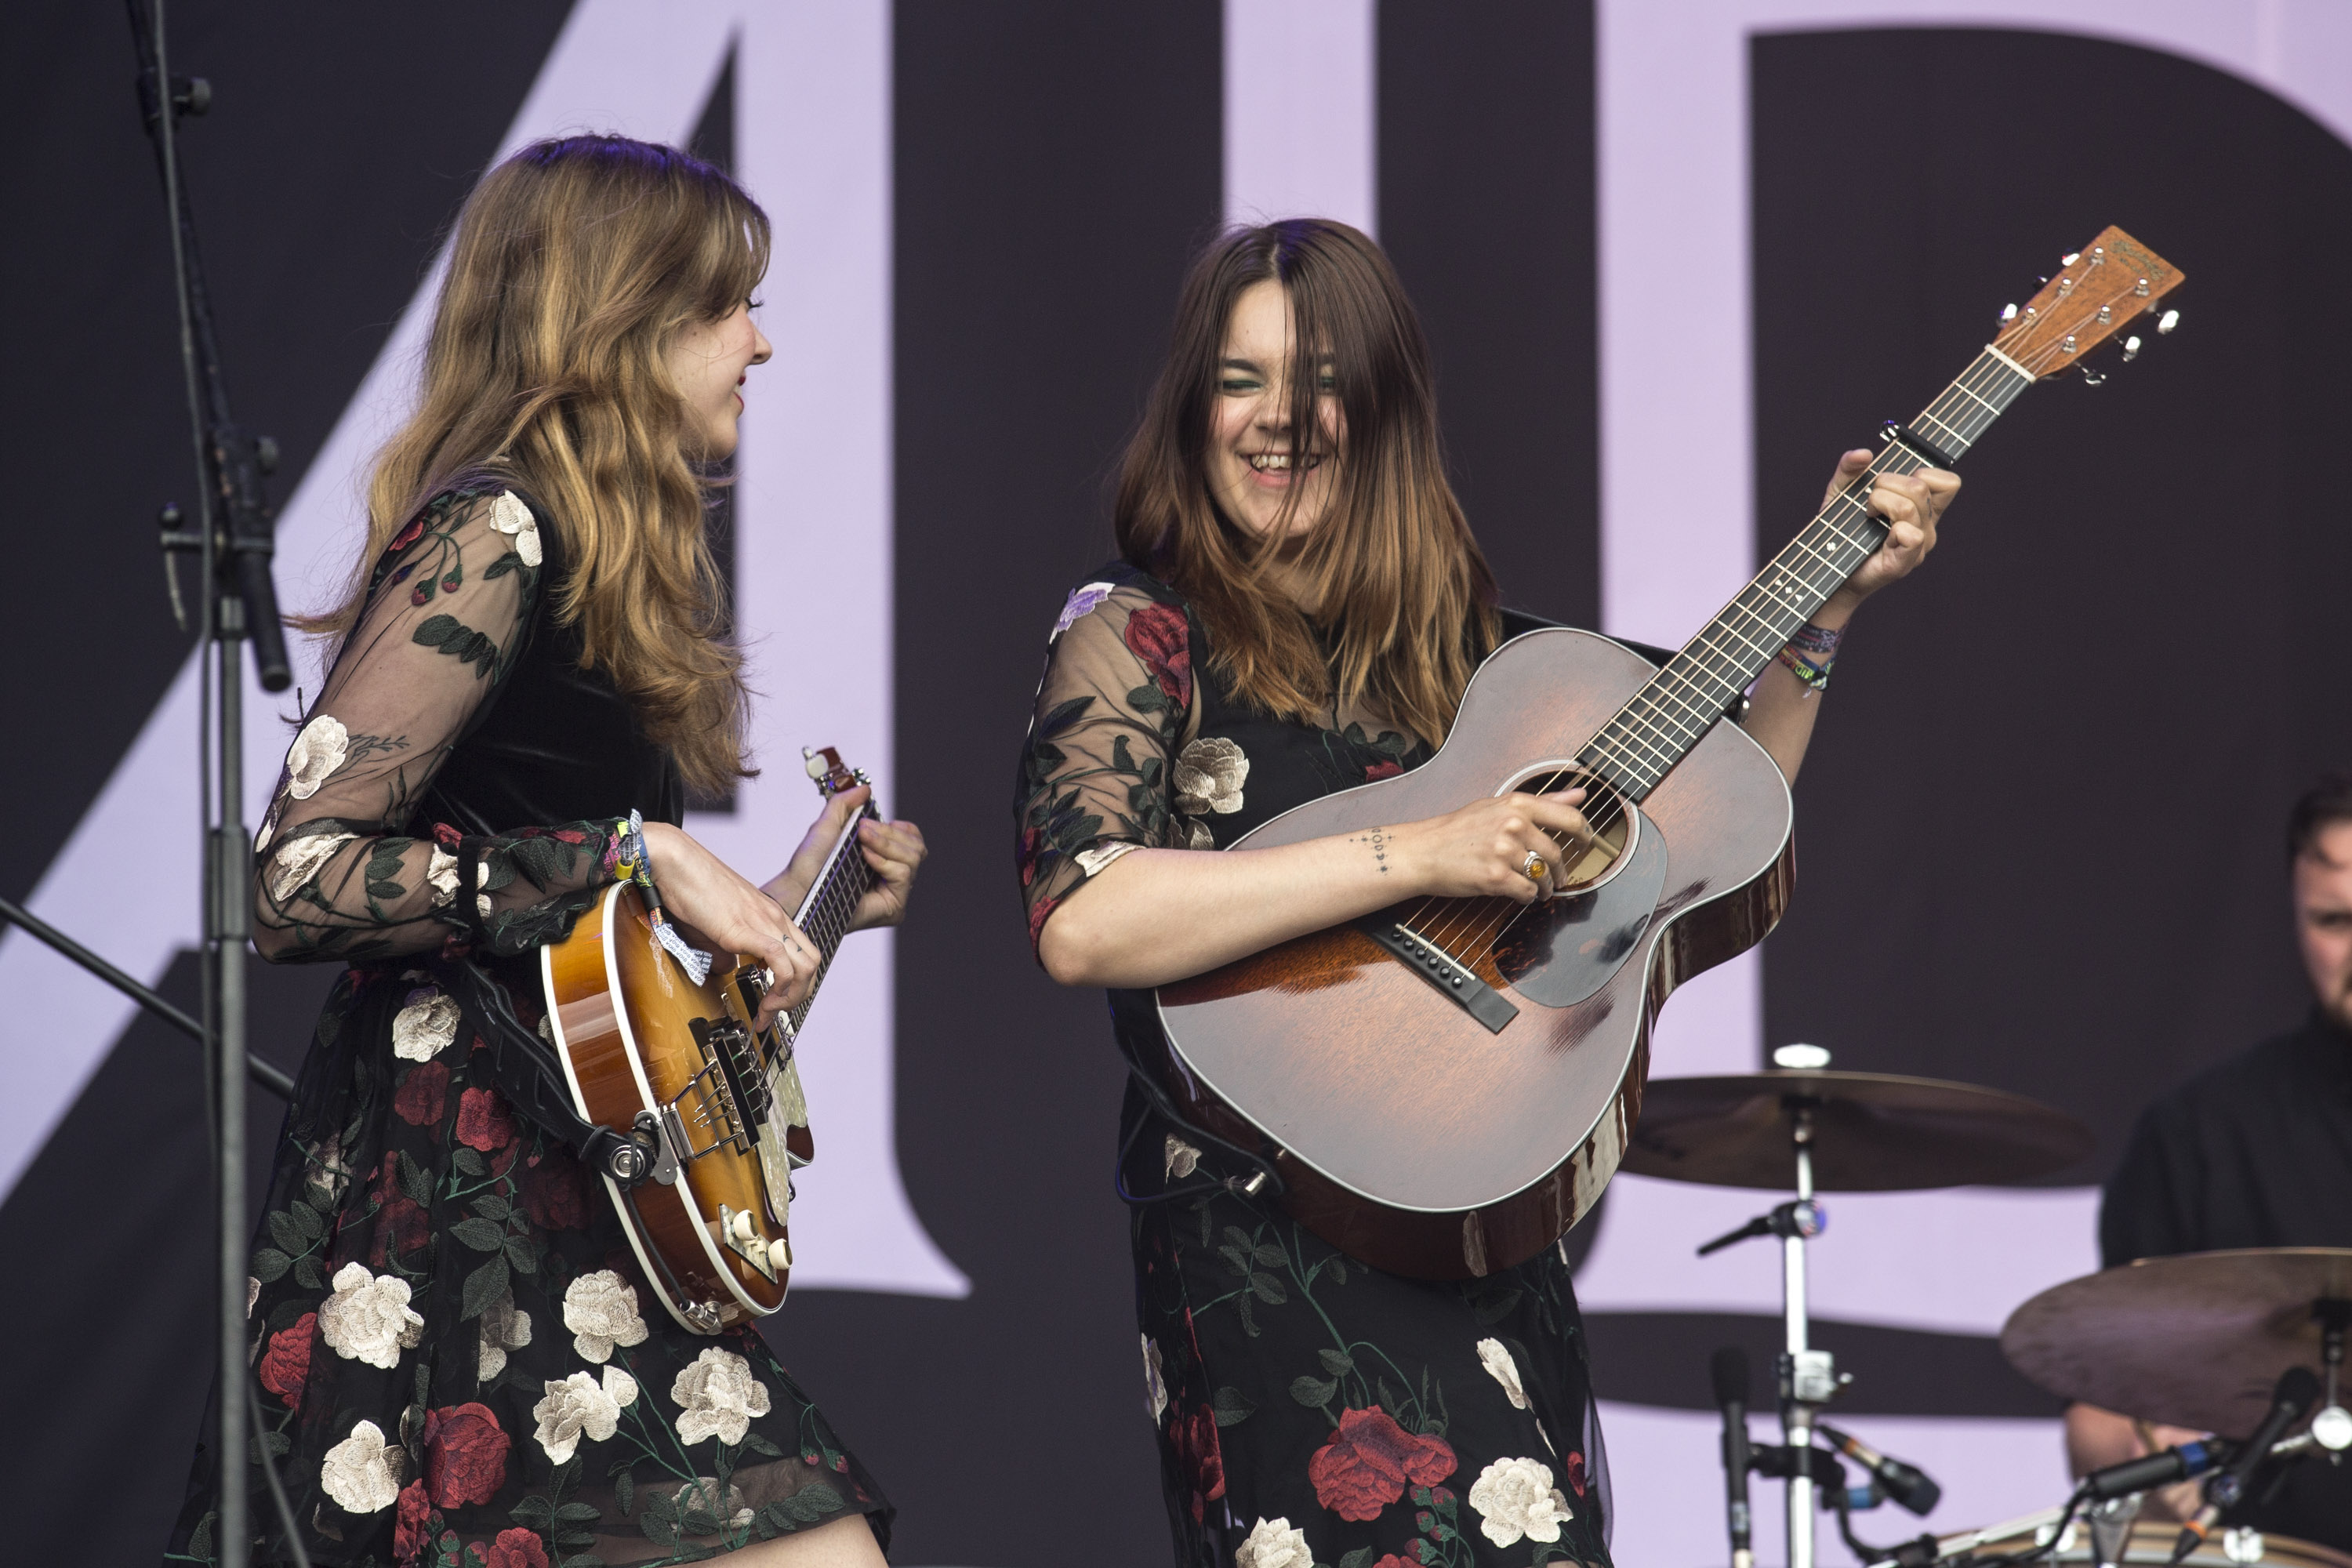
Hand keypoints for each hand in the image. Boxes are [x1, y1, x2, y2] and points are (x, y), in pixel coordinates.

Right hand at [638, 822, 818, 1028]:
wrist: (675, 861)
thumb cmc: (690, 886)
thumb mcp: (715, 924)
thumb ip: (725, 948)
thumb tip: (726, 969)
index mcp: (770, 915)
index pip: (804, 953)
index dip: (797, 983)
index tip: (775, 1002)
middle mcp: (774, 917)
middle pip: (813, 962)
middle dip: (799, 995)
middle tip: (773, 1012)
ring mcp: (763, 922)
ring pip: (805, 966)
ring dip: (790, 998)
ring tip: (766, 1012)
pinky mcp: (744, 929)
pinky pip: (780, 962)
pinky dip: (778, 988)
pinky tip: (761, 1000)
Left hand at [760, 786, 928, 931]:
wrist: (798, 888)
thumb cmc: (808, 866)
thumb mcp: (827, 825)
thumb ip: (845, 803)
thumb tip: (865, 789)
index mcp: (881, 857)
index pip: (912, 838)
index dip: (899, 827)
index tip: (870, 823)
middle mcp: (891, 875)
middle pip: (917, 846)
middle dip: (890, 833)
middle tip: (863, 831)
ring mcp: (894, 891)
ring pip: (913, 858)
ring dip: (887, 844)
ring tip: (862, 844)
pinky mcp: (894, 906)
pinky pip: (903, 874)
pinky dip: (885, 861)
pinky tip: (866, 857)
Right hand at [1392, 789, 1594, 902]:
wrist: (1423, 851)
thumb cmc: (1458, 829)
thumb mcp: (1499, 805)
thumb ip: (1544, 801)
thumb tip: (1581, 794)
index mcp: (1517, 804)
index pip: (1569, 819)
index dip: (1585, 834)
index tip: (1587, 843)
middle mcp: (1513, 825)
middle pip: (1557, 853)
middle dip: (1561, 871)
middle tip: (1559, 878)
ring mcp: (1505, 851)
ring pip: (1543, 875)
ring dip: (1546, 886)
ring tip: (1540, 889)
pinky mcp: (1496, 877)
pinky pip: (1528, 891)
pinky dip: (1528, 896)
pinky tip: (1520, 893)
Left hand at [1816, 448, 1959, 613]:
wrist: (1826, 566)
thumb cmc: (1841, 528)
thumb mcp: (1841, 490)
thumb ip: (1850, 467)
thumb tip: (1864, 454)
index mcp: (1923, 507)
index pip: (1948, 482)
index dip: (1923, 471)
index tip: (1893, 482)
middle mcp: (1927, 526)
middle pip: (1920, 486)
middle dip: (1885, 484)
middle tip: (1869, 502)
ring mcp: (1918, 546)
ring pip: (1909, 506)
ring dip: (1879, 503)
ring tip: (1867, 517)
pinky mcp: (1904, 562)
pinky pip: (1910, 535)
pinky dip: (1891, 529)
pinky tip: (1875, 535)